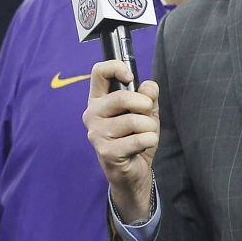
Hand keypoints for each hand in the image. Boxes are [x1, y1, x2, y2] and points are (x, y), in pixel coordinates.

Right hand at [83, 60, 159, 222]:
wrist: (132, 172)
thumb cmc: (135, 139)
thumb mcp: (146, 113)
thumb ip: (148, 97)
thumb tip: (148, 87)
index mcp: (98, 100)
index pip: (99, 72)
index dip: (116, 68)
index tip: (129, 78)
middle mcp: (92, 114)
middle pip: (121, 97)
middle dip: (145, 105)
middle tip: (148, 114)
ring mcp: (96, 133)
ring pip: (133, 120)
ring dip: (149, 128)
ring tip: (146, 134)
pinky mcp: (105, 151)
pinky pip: (138, 139)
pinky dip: (150, 141)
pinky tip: (142, 147)